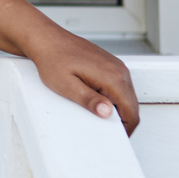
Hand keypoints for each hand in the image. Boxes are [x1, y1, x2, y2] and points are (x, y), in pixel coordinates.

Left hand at [24, 28, 140, 134]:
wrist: (46, 39)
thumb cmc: (53, 60)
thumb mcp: (67, 85)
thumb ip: (89, 100)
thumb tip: (108, 113)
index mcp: (112, 77)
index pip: (132, 111)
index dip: (126, 129)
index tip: (115, 138)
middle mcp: (119, 70)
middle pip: (132, 105)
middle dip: (121, 120)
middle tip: (103, 129)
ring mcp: (116, 65)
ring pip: (127, 95)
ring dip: (117, 108)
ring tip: (95, 113)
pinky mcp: (109, 63)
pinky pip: (119, 85)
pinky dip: (112, 96)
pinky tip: (94, 98)